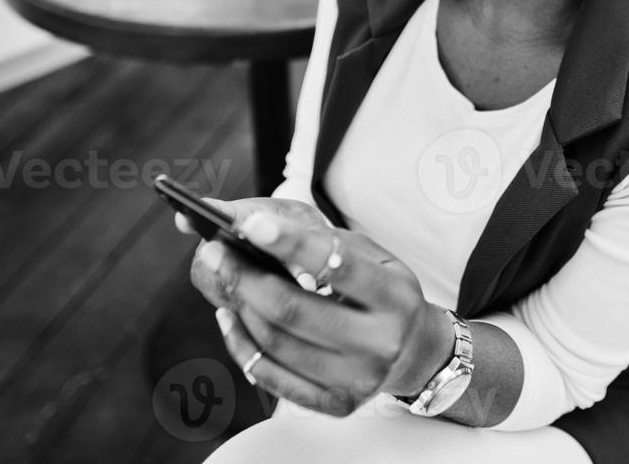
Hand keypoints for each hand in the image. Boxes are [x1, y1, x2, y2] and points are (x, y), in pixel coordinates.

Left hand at [188, 208, 450, 416]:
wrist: (413, 351)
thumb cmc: (386, 293)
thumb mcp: (374, 257)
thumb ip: (326, 242)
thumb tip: (261, 228)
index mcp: (394, 297)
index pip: (336, 266)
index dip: (289, 243)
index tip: (249, 224)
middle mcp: (379, 342)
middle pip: (292, 310)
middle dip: (245, 276)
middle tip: (216, 250)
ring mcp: (356, 378)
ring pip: (276, 343)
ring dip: (240, 305)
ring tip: (223, 276)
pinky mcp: (335, 404)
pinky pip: (272, 377)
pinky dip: (242, 345)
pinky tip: (230, 316)